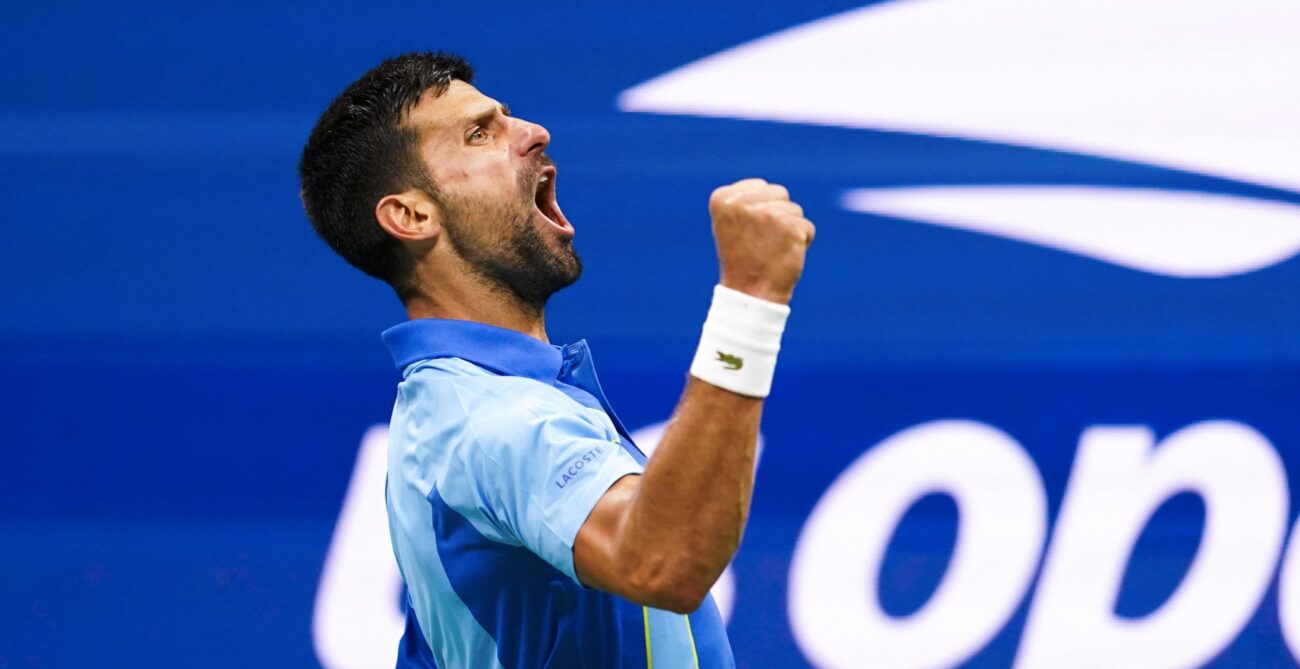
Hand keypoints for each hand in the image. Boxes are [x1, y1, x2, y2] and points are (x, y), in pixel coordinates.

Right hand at [708, 178, 814, 303]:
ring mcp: (767, 214)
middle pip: (779, 193)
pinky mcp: (790, 227)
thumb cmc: (742, 259)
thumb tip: (773, 191)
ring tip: (771, 249)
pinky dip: (802, 242)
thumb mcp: (733, 223)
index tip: (747, 232)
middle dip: (777, 214)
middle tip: (762, 241)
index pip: (759, 186)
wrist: (749, 294)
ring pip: (794, 210)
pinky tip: (785, 255)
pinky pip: (807, 228)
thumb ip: (747, 200)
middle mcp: (743, 203)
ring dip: (789, 229)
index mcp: (722, 198)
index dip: (759, 209)